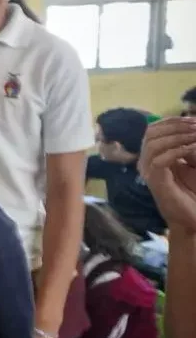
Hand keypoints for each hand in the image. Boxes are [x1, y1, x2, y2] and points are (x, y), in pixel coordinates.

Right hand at [139, 117, 195, 233]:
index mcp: (153, 155)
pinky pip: (159, 160)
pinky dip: (177, 151)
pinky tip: (192, 149)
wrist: (193, 218)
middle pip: (151, 133)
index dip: (171, 120)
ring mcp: (148, 172)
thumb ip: (188, 146)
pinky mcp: (155, 182)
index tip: (193, 119)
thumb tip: (191, 127)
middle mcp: (146, 162)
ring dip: (178, 136)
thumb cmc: (194, 192)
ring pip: (154, 144)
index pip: (153, 129)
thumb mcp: (194, 163)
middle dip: (175, 126)